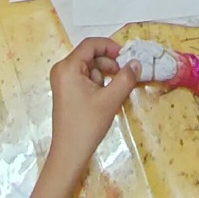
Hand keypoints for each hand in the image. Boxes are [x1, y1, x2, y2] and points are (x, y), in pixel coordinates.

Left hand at [48, 39, 138, 182]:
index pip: (91, 44)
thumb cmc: (87, 125)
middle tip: (124, 76)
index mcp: (68, 67)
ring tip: (111, 94)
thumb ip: (125, 78)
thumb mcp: (110, 100)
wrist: (70, 153)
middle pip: (90, 55)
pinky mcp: (66, 91)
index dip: (110, 47)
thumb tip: (136, 62)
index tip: (126, 57)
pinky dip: (98, 84)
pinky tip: (104, 98)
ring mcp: (63, 81)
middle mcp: (62, 70)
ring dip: (104, 76)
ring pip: (90, 67)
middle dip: (109, 64)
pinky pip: (85, 78)